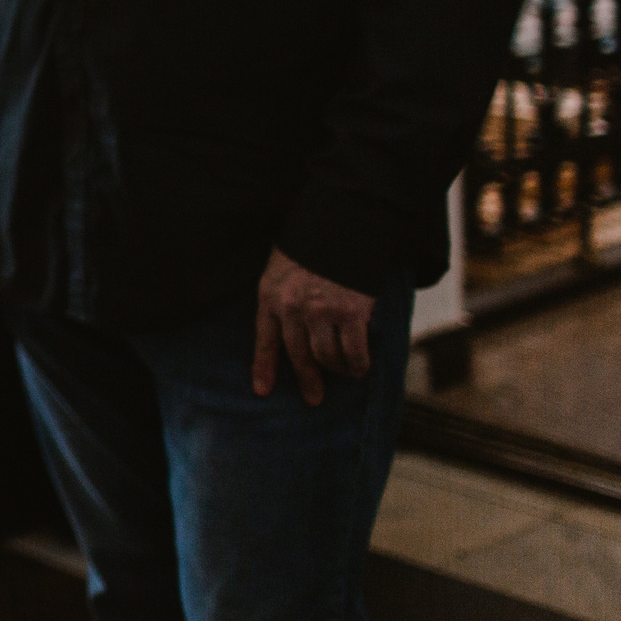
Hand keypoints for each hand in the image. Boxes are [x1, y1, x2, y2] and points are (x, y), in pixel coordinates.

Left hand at [252, 248, 376, 405]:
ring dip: (336, 370)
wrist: (343, 223)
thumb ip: (284, 296)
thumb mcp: (282, 267)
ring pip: (326, 357)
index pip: (264, 339)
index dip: (263, 367)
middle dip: (307, 380)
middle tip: (313, 398)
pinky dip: (356, 364)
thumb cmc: (312, 244)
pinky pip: (353, 352)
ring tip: (343, 373)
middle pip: (298, 355)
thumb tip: (294, 326)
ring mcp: (321, 312)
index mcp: (270, 295)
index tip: (261, 390)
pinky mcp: (350, 314)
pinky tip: (358, 367)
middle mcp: (292, 308)